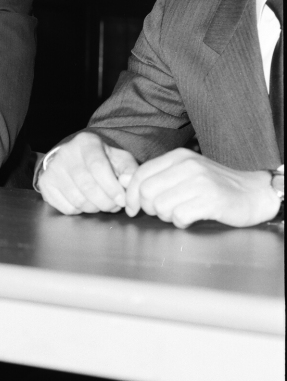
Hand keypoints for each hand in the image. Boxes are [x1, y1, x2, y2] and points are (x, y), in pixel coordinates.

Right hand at [38, 131, 138, 214]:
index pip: (97, 166)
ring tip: (102, 203)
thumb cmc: (102, 160)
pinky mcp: (45, 183)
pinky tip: (85, 202)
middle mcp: (65, 153)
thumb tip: (127, 182)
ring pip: (77, 200)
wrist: (74, 158)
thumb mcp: (119, 159)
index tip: (122, 200)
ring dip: (95, 208)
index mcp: (86, 142)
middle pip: (87, 186)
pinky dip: (80, 211)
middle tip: (115, 205)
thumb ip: (129, 171)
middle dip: (106, 202)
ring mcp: (52, 168)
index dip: (112, 187)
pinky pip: (66, 208)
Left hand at [124, 149, 279, 226]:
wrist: (255, 193)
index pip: (140, 174)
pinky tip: (190, 219)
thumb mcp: (185, 172)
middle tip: (161, 213)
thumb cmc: (214, 185)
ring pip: (161, 207)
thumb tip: (125, 184)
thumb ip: (158, 176)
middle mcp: (187, 166)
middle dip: (148, 208)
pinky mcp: (211, 200)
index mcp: (177, 157)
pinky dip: (181, 223)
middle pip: (146, 192)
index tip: (132, 209)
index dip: (131, 195)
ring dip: (166, 217)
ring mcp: (200, 182)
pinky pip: (179, 217)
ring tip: (179, 213)